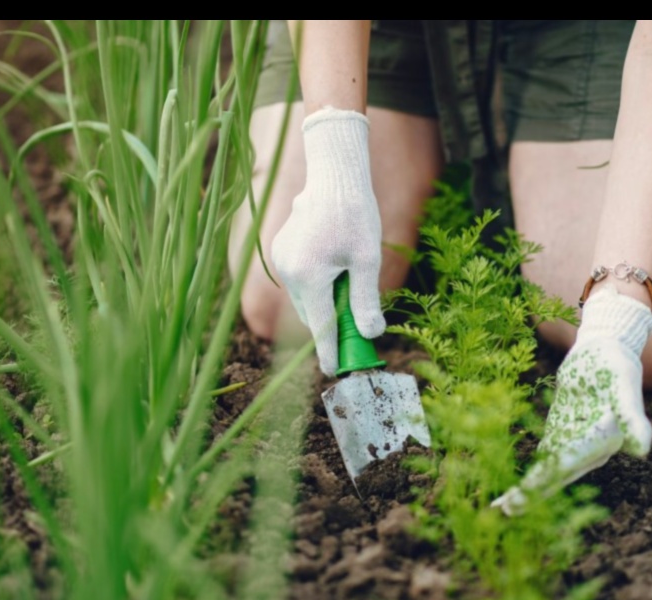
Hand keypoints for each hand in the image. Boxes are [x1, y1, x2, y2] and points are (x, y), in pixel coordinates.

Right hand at [271, 108, 385, 376]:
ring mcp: (281, 260)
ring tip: (348, 290)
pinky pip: (299, 280)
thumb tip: (371, 334)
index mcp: (310, 276)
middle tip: (356, 333)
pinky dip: (316, 286)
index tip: (334, 370)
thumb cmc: (355, 214)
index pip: (320, 326)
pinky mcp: (280, 250)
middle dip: (331, 326)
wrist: (333, 175)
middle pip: (312, 314)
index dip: (329, 351)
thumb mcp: (367, 260)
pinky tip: (333, 269)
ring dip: (324, 304)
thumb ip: (366, 300)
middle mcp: (289, 271)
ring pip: (305, 299)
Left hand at [493, 288, 651, 514]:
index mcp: (604, 441)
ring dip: (527, 490)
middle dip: (532, 493)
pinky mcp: (562, 433)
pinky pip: (544, 458)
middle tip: (504, 512)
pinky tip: (510, 488)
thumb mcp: (623, 386)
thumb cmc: (617, 364)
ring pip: (548, 472)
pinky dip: (529, 473)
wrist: (606, 348)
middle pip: (557, 475)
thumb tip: (641, 450)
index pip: (569, 463)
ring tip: (501, 509)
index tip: (523, 494)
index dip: (546, 479)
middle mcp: (591, 449)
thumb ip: (632, 417)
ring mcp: (575, 443)